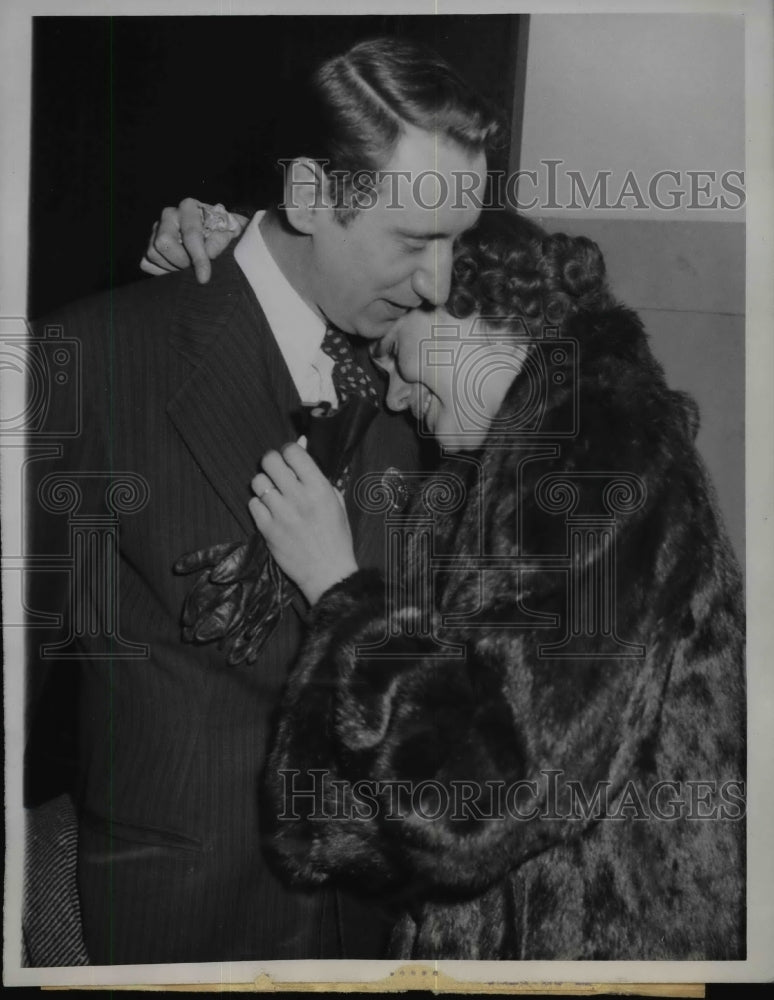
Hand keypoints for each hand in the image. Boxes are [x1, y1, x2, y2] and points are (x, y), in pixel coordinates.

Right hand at [140, 198, 247, 283]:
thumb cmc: (222, 230)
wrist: (214, 230)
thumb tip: (209, 253)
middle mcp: (169, 214)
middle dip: (181, 261)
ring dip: (172, 268)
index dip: (198, 258)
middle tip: (193, 268)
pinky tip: (176, 269)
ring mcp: (156, 228)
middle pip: (164, 242)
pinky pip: (146, 263)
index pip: (190, 234)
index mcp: (189, 207)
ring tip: (187, 267)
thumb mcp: (229, 231)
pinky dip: (161, 271)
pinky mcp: (148, 243)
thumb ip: (221, 239)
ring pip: (153, 254)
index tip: (204, 278)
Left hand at [249, 443, 357, 604]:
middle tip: (277, 472)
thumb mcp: (335, 501)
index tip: (290, 458)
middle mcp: (298, 497)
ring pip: (258, 481)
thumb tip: (300, 446)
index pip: (292, 451)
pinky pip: (252, 504)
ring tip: (273, 494)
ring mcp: (281, 513)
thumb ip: (318, 475)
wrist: (328, 572)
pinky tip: (270, 511)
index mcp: (319, 488)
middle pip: (270, 461)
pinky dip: (259, 505)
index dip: (288, 451)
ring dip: (264, 484)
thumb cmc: (335, 536)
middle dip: (272, 462)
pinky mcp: (267, 529)